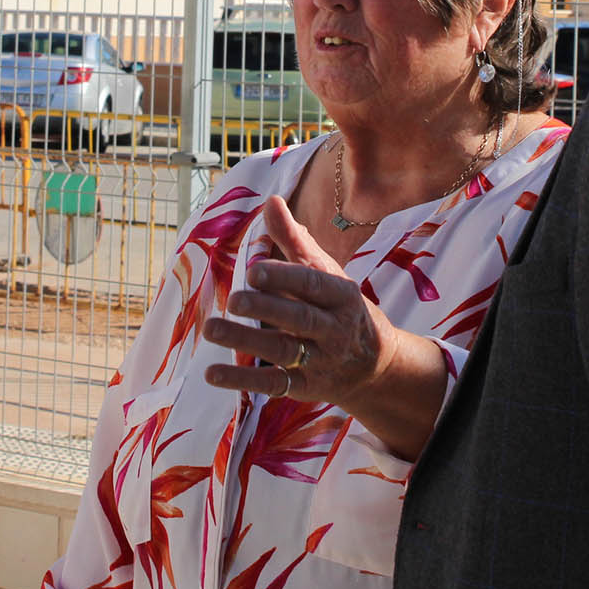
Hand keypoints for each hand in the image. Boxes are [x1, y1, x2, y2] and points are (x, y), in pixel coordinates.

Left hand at [202, 195, 403, 408]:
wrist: (377, 366)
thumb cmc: (341, 307)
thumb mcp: (326, 272)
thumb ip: (295, 240)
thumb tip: (271, 201)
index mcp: (341, 295)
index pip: (312, 283)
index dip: (284, 277)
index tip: (253, 270)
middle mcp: (333, 329)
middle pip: (300, 319)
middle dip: (267, 309)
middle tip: (234, 300)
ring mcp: (320, 361)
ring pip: (283, 352)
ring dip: (245, 342)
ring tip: (211, 329)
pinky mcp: (305, 387)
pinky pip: (273, 385)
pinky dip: (242, 381)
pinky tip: (212, 374)